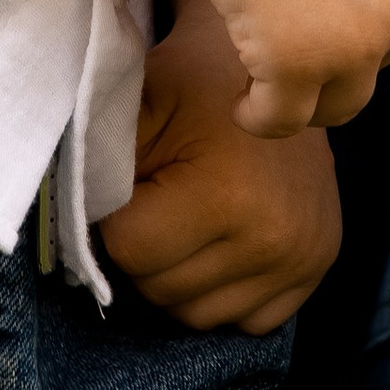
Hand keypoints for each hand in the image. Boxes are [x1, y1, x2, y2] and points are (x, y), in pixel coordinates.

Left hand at [101, 0, 341, 333]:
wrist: (277, 69)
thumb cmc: (198, 80)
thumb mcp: (142, 99)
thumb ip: (101, 158)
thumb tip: (71, 219)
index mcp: (227, 195)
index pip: (130, 250)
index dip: (116, 215)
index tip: (133, 179)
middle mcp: (274, 241)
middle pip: (160, 290)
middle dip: (146, 247)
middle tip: (160, 194)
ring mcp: (302, 261)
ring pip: (197, 315)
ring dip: (179, 275)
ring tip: (189, 215)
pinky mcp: (319, 269)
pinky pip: (244, 320)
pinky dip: (223, 290)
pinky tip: (224, 237)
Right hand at [175, 0, 389, 135]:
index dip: (362, 11)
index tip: (321, 5)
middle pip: (375, 60)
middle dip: (337, 54)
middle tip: (286, 36)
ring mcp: (355, 45)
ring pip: (339, 104)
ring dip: (308, 100)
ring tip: (269, 88)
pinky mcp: (296, 66)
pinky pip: (283, 119)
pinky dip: (261, 117)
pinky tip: (241, 105)